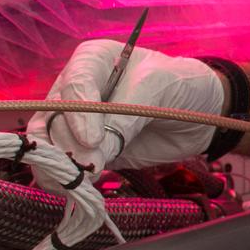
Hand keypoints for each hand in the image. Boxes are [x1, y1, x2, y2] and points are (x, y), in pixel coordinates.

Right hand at [28, 40, 225, 171]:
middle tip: (89, 165)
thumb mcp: (159, 88)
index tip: (92, 139)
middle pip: (53, 118)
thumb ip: (125, 115)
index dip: (78, 112)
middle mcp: (75, 91)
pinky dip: (67, 179)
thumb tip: (90, 154)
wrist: (199, 112)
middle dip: (66, 145)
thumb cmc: (179, 85)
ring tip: (83, 180)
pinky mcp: (85, 151)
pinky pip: (64, 166)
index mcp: (92, 61)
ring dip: (61, 165)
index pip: (73, 83)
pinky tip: (79, 188)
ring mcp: (75, 123)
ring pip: (50, 144)